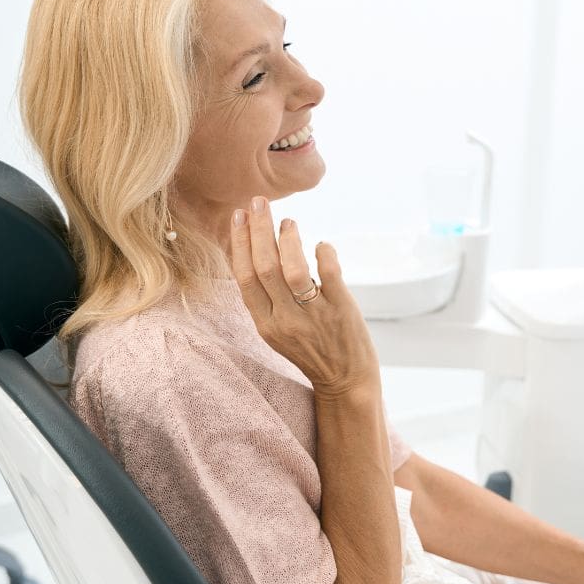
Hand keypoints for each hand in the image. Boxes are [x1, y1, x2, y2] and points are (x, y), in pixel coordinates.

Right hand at [229, 196, 378, 397]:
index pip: (244, 277)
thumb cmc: (310, 350)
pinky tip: (321, 245)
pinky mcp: (342, 311)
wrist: (345, 381)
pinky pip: (330, 275)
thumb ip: (265, 299)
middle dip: (259, 230)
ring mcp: (314, 316)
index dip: (239, 243)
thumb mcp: (276, 330)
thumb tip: (253, 252)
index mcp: (264, 324)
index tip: (238, 217)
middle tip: (258, 202)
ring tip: (289, 221)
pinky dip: (324, 253)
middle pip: (264, 267)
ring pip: (293, 270)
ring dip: (289, 240)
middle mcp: (285, 320)